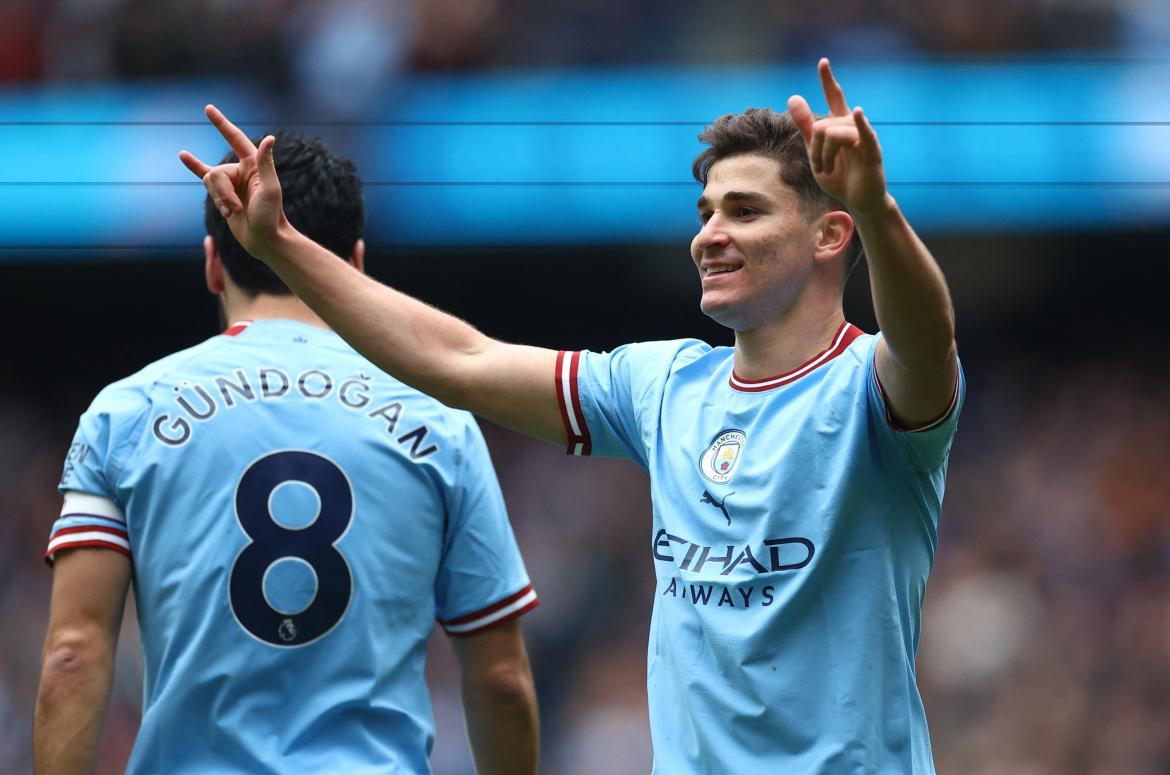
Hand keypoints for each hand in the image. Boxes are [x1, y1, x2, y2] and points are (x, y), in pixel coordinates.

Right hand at [178, 105, 287, 258]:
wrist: (264, 240)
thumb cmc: (271, 216)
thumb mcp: (270, 189)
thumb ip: (266, 164)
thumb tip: (269, 138)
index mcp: (253, 165)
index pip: (234, 138)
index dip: (221, 124)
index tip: (207, 109)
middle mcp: (241, 170)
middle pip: (216, 173)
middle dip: (222, 193)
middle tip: (237, 209)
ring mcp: (231, 182)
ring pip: (209, 183)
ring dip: (219, 201)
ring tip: (233, 213)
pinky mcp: (222, 195)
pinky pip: (204, 181)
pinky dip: (194, 167)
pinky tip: (183, 155)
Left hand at [787, 59, 888, 215]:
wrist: (858, 201)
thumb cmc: (839, 177)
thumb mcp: (815, 152)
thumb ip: (805, 126)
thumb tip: (793, 96)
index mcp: (840, 125)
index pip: (834, 97)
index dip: (828, 80)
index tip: (822, 61)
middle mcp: (853, 127)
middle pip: (821, 126)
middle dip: (814, 150)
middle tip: (820, 167)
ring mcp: (864, 137)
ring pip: (832, 134)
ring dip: (822, 157)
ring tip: (826, 171)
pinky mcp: (871, 152)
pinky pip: (863, 135)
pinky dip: (859, 124)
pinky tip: (857, 112)